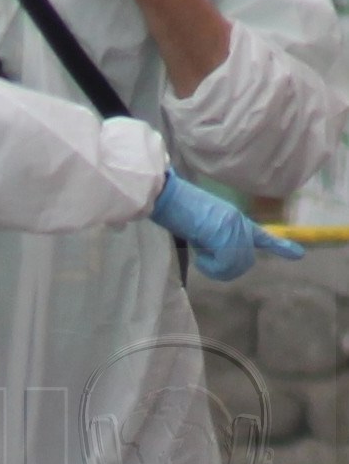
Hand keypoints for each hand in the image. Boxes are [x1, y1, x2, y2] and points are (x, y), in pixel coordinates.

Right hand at [150, 170, 303, 280]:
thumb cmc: (173, 208)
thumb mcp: (198, 225)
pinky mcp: (224, 233)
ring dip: (217, 268)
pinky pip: (225, 263)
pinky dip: (212, 267)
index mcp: (232, 217)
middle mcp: (238, 221)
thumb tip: (212, 253)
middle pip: (246, 259)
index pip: (261, 234)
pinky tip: (199, 258)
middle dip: (227, 268)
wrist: (164, 195)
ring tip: (200, 257)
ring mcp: (232, 226)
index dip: (280, 246)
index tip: (299, 255)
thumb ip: (212, 237)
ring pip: (237, 263)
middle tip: (205, 260)